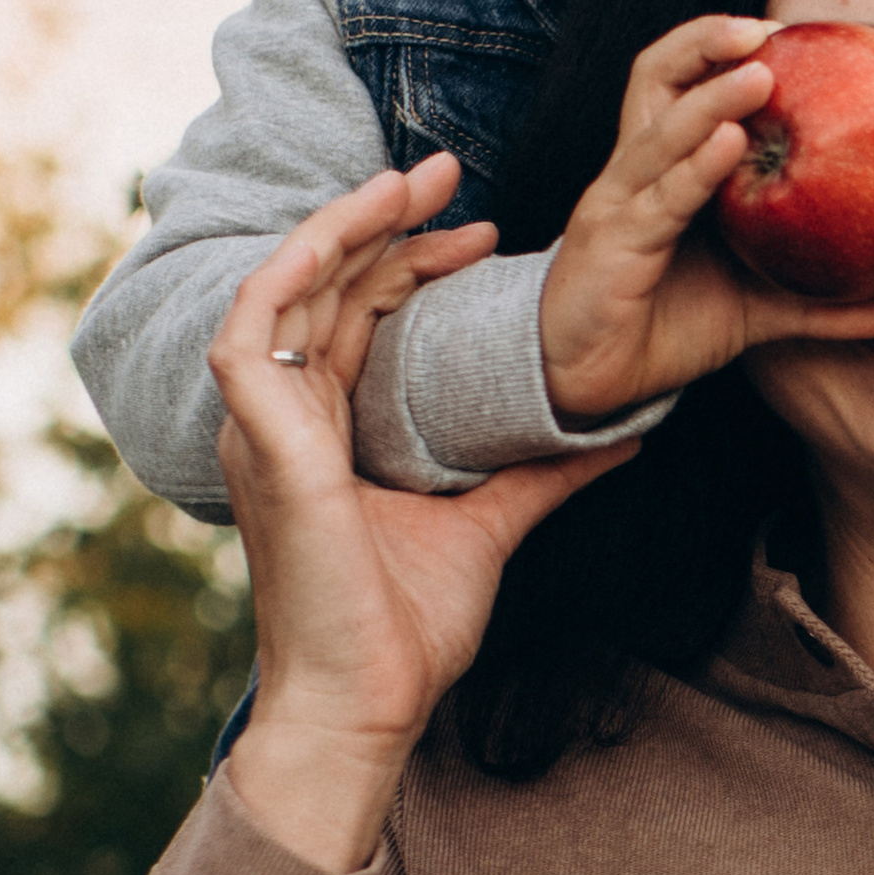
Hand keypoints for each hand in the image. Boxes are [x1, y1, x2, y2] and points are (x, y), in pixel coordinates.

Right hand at [211, 159, 632, 871]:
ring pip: (287, 286)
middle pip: (326, 286)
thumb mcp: (492, 528)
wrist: (368, 704)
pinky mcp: (260, 442)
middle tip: (452, 170)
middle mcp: (286, 419)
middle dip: (383, 218)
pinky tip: (345, 232)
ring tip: (412, 180)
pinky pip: (252, 327)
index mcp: (326, 432)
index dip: (411, 259)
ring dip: (344, 223)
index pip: (357, 315)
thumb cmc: (407, 634)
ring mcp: (264, 428)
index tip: (483, 229)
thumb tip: (621, 434)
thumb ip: (541, 474)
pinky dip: (291, 271)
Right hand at [540, 16, 873, 423]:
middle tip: (766, 29)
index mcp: (662, 170)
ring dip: (711, 100)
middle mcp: (634, 172)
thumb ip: (810, 302)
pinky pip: (660, 199)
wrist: (587, 381)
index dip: (719, 48)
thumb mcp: (750, 311)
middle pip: (655, 77)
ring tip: (760, 73)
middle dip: (704, 42)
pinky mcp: (612, 245)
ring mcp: (618, 204)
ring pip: (660, 132)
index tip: (782, 33)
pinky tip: (731, 144)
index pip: (680, 84)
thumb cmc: (663, 327)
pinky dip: (696, 167)